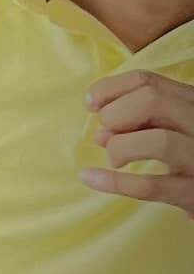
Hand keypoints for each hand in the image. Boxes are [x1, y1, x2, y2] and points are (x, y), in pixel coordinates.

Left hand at [87, 67, 193, 211]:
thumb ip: (139, 118)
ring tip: (115, 159)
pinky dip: (114, 182)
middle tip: (106, 135)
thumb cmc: (187, 151)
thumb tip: (101, 131)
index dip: (108, 90)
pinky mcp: (192, 193)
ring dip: (121, 147)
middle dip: (115, 115)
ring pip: (159, 140)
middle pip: (153, 100)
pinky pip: (151, 186)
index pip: (147, 80)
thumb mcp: (171, 124)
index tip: (91, 106)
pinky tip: (90, 177)